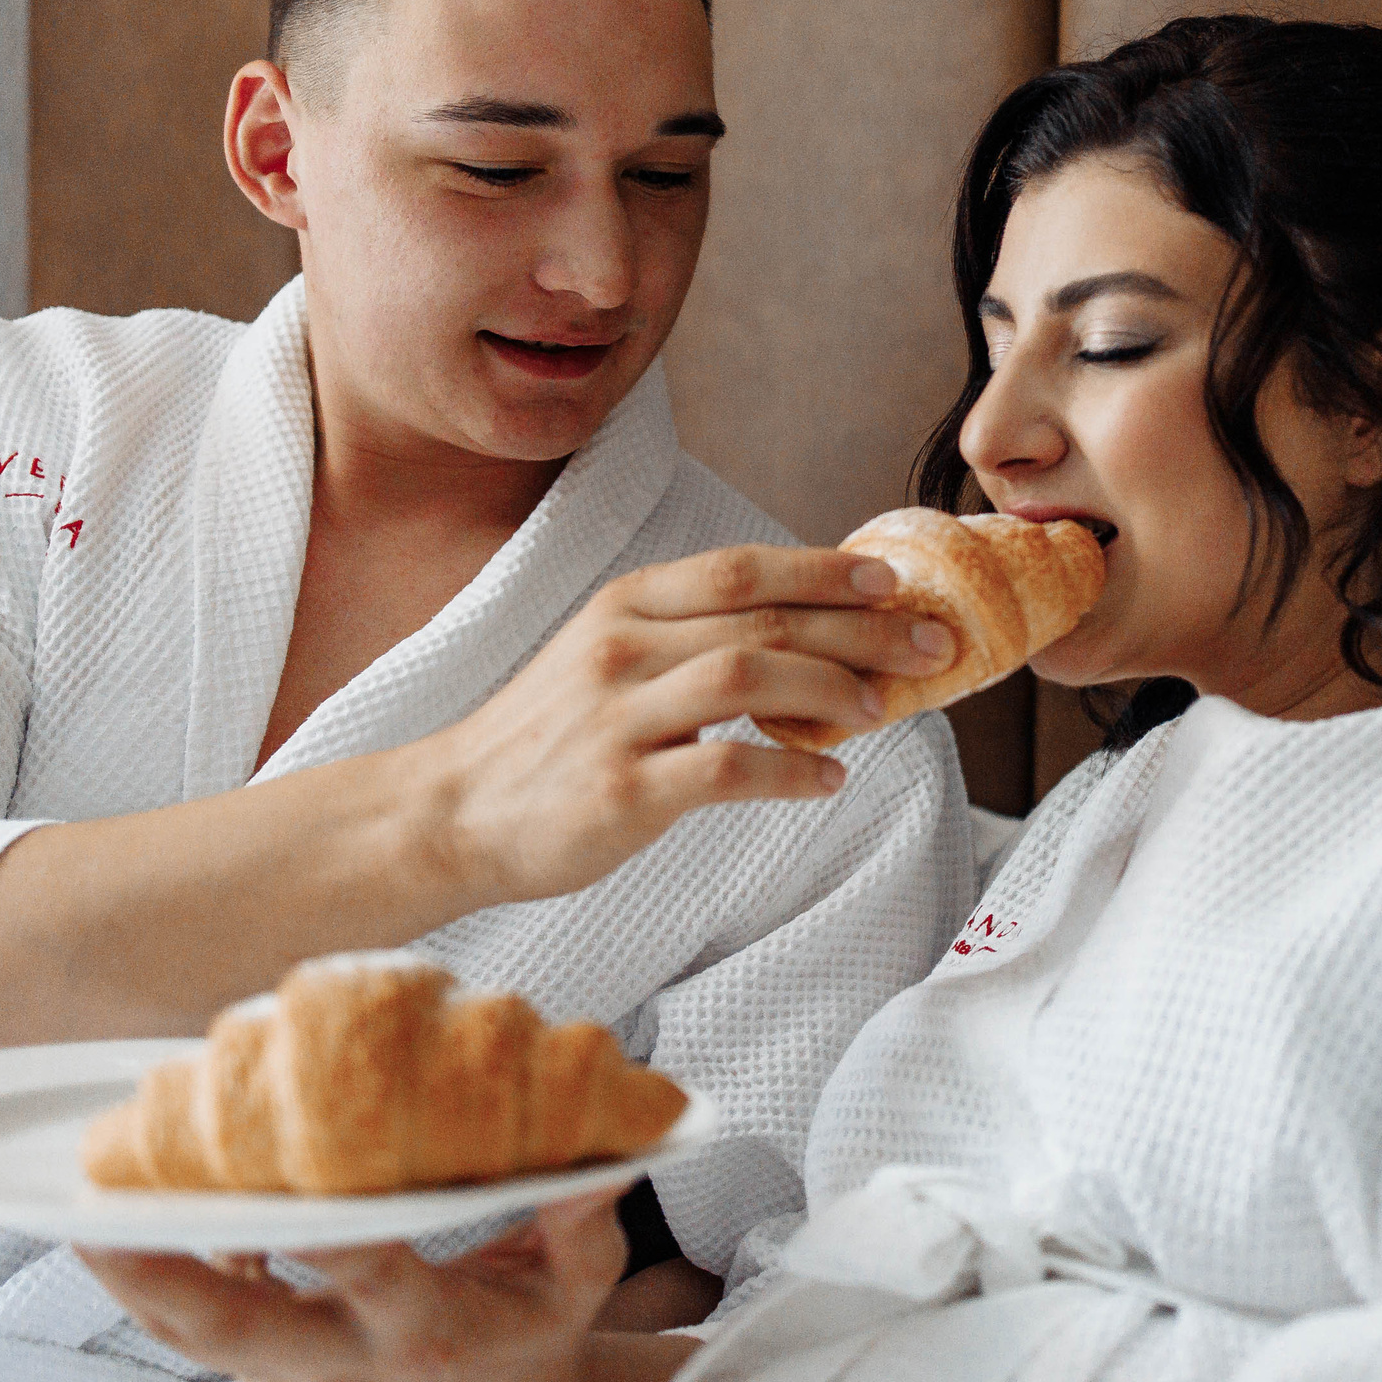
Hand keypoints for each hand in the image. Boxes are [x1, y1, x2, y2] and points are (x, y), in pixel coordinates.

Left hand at [79, 1190, 629, 1381]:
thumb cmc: (533, 1335)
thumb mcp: (578, 1286)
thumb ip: (584, 1219)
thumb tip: (599, 1154)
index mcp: (424, 1333)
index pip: (368, 1278)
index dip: (328, 1236)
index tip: (290, 1183)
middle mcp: (344, 1363)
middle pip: (234, 1328)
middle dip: (163, 1277)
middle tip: (101, 1219)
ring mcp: (294, 1375)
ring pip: (192, 1335)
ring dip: (133, 1279)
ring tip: (78, 1209)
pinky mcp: (266, 1371)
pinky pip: (194, 1330)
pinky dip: (153, 1285)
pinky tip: (122, 1221)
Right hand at [400, 545, 954, 906]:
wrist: (451, 813)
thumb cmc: (544, 744)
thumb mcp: (603, 662)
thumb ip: (685, 641)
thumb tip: (796, 635)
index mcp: (623, 609)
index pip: (740, 569)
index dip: (823, 569)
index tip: (891, 580)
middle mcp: (620, 649)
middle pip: (762, 617)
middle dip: (861, 627)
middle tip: (931, 643)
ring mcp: (618, 719)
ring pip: (749, 675)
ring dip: (832, 688)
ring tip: (881, 709)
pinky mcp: (622, 790)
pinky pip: (727, 767)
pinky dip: (792, 770)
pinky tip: (828, 779)